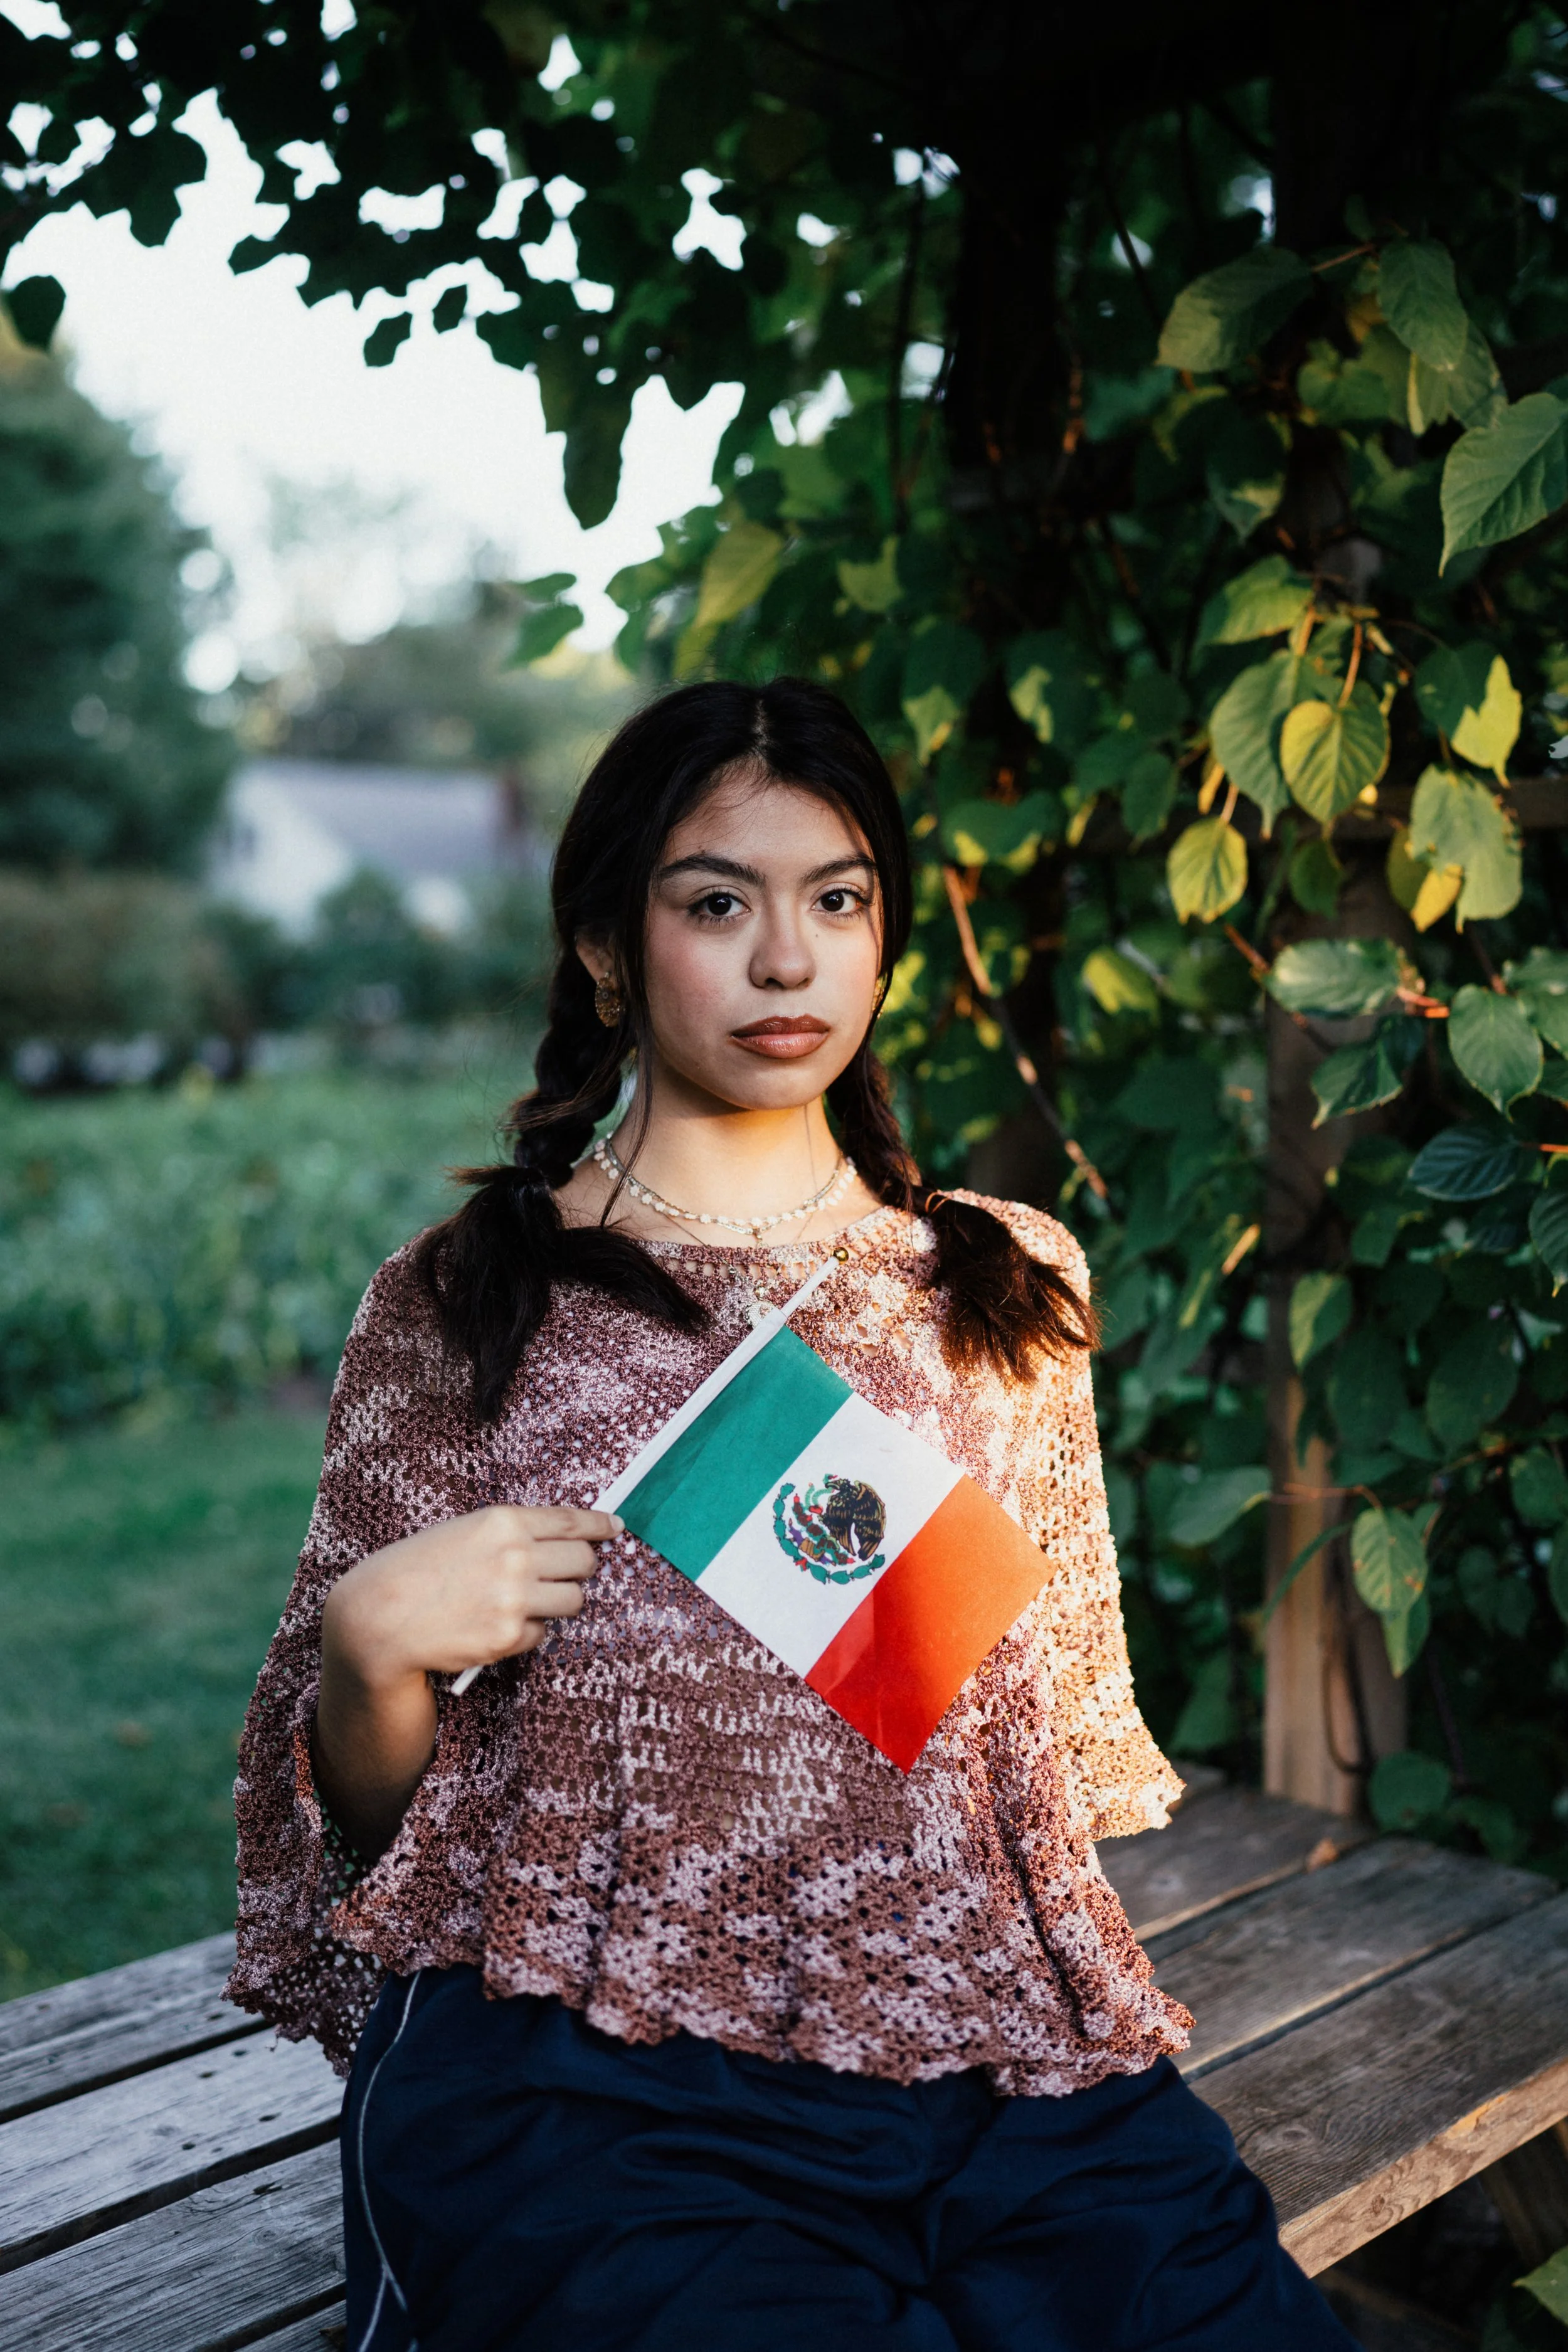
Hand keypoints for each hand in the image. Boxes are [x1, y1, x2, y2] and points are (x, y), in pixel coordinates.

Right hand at [312, 1504, 621, 1858]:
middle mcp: (515, 1556)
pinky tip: (499, 1626)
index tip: (615, 1527)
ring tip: (532, 1602)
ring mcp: (514, 1598)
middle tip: (569, 1573)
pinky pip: (543, 1634)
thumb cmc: (415, 1571)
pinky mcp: (508, 1637)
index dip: (600, 1525)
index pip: (572, 1521)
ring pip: (574, 1600)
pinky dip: (529, 1632)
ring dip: (560, 1601)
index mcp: (503, 1521)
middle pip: (584, 1562)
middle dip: (582, 1568)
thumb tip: (560, 1539)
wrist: (378, 1618)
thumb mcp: (462, 1532)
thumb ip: (509, 1533)